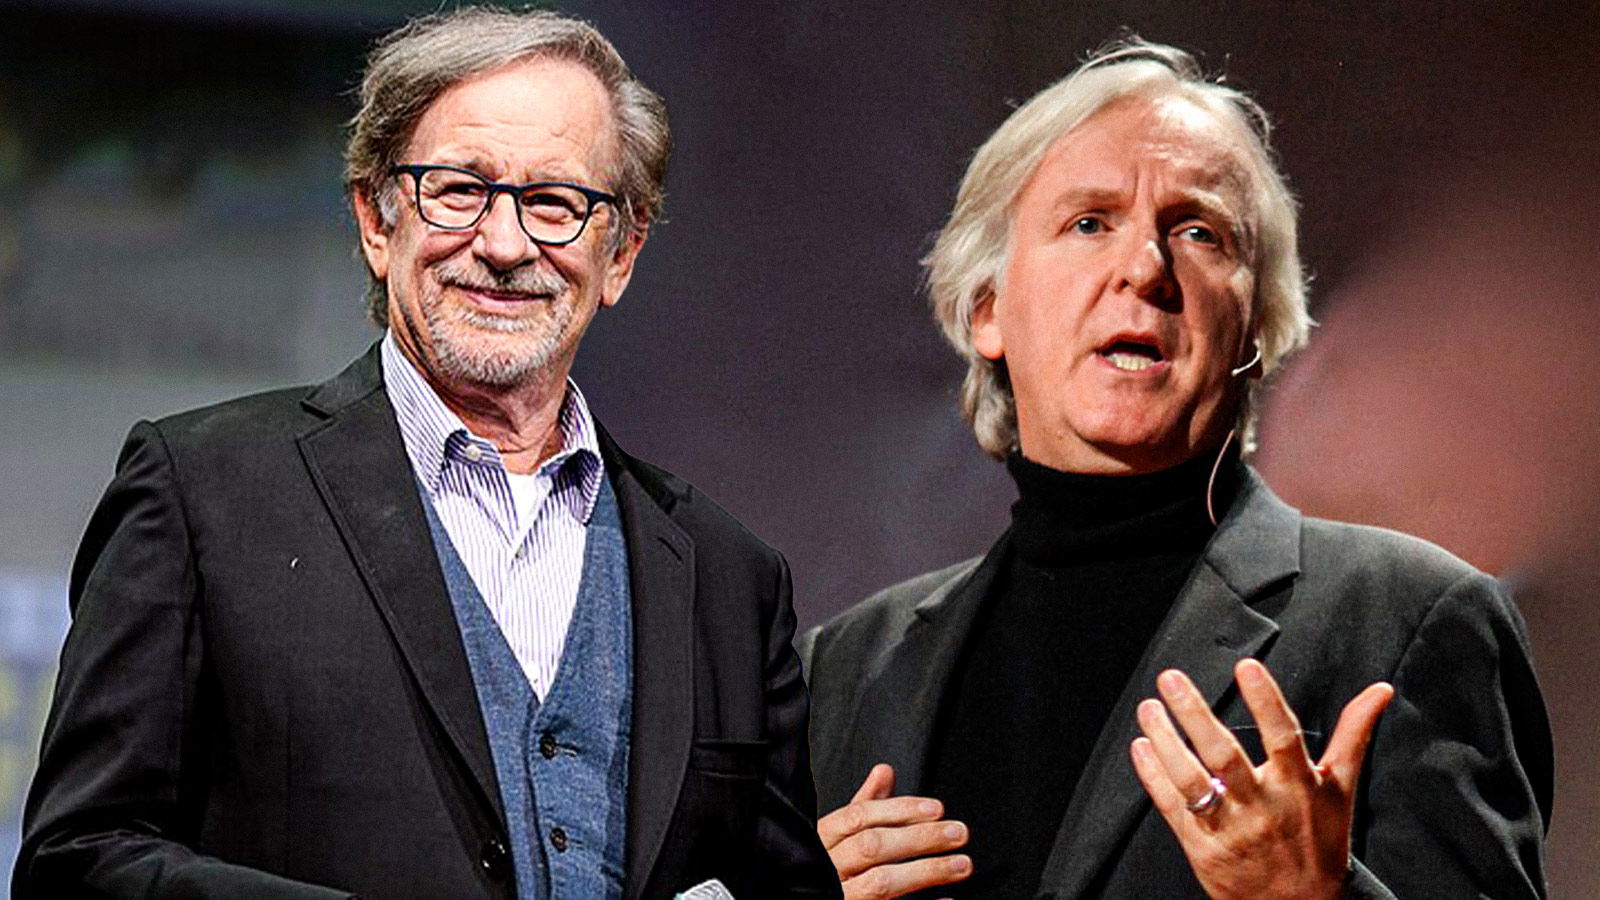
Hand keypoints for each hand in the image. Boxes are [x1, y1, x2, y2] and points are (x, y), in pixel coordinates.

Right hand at [817, 763, 971, 898]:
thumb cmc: (829, 872)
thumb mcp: (839, 836)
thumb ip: (864, 805)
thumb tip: (884, 771)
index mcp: (823, 841)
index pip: (858, 816)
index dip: (899, 809)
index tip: (937, 809)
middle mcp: (825, 870)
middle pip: (872, 846)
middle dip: (919, 837)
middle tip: (958, 833)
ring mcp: (840, 896)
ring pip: (880, 883)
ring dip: (926, 871)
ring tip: (961, 865)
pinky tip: (946, 899)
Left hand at [1129, 659, 1393, 899]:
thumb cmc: (1320, 841)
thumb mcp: (1341, 788)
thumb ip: (1354, 734)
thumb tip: (1380, 690)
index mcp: (1299, 786)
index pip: (1282, 737)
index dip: (1266, 701)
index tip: (1246, 667)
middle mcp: (1264, 806)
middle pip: (1225, 756)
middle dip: (1196, 715)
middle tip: (1171, 678)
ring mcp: (1231, 828)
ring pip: (1191, 780)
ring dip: (1165, 741)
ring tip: (1147, 708)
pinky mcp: (1204, 848)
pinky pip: (1173, 808)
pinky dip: (1153, 777)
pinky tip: (1139, 747)